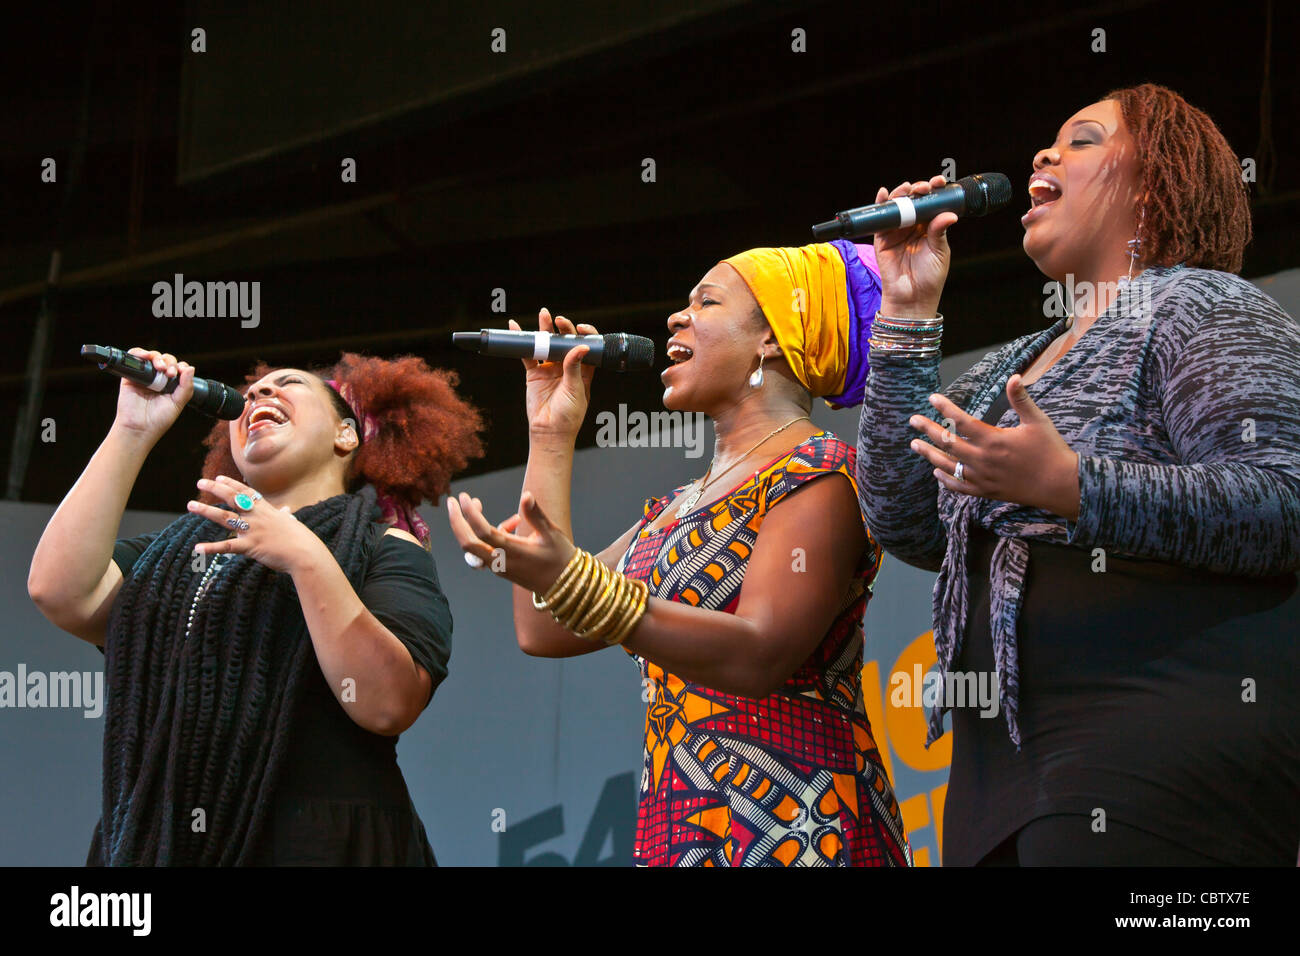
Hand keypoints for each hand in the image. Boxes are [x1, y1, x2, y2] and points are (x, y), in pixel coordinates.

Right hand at [113, 348, 195, 440]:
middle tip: (170, 373)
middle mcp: (158, 379)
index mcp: (171, 385)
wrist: (139, 428)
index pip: (178, 368)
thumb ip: (186, 387)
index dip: (181, 367)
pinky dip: (140, 352)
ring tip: (161, 367)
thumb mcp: (178, 403)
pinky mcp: (130, 376)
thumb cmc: (158, 420)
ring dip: (158, 357)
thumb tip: (191, 368)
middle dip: (170, 362)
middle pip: (166, 360)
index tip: (180, 373)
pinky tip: (147, 357)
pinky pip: (134, 357)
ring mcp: (144, 376)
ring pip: (152, 357)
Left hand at [187, 475, 324, 572]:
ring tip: (191, 505)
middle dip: (215, 488)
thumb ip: (284, 516)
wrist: (305, 553)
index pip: (245, 491)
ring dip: (206, 510)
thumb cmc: (300, 539)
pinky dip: (211, 548)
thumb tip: (287, 511)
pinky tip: (197, 548)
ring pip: (224, 517)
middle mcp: (257, 516)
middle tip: (200, 482)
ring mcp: (252, 530)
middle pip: (232, 498)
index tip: (218, 477)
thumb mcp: (291, 523)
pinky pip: (227, 546)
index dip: (230, 483)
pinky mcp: (250, 547)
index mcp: (266, 509)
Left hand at [446, 490, 576, 594]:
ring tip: (479, 503)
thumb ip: (536, 514)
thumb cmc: (560, 557)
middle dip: (456, 521)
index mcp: (514, 552)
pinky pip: (484, 549)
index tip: (465, 497)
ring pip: (472, 547)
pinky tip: (510, 524)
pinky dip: (487, 535)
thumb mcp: (551, 533)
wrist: (563, 586)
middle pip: (468, 544)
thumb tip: (526, 495)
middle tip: (452, 500)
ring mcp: (498, 567)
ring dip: (468, 526)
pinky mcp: (500, 568)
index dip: (471, 514)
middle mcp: (501, 562)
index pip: (484, 532)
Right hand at [513, 308, 596, 440]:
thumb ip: (575, 368)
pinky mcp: (535, 374)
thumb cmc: (568, 416)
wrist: (549, 431)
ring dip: (545, 330)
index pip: (586, 347)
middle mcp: (567, 368)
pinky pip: (528, 354)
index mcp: (583, 371)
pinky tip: (517, 329)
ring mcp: (550, 369)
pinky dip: (523, 342)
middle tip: (558, 320)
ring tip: (543, 314)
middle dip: (563, 329)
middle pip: (566, 342)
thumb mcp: (575, 390)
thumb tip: (581, 347)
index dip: (585, 335)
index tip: (580, 328)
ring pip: (548, 345)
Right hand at [872, 175, 955, 318]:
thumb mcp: (940, 252)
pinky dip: (881, 204)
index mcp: (929, 227)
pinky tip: (884, 193)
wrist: (913, 299)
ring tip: (907, 188)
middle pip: (913, 201)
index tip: (940, 183)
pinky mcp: (882, 239)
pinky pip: (880, 219)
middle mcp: (913, 227)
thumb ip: (939, 231)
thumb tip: (948, 213)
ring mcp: (896, 232)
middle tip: (924, 188)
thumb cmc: (930, 278)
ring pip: (897, 206)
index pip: (931, 204)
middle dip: (918, 189)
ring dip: (901, 194)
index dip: (934, 191)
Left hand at [908, 375, 1081, 519]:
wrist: (1060, 485)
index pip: (962, 422)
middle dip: (928, 430)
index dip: (945, 408)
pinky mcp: (985, 492)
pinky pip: (959, 487)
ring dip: (929, 454)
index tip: (933, 398)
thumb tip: (1014, 376)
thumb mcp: (1038, 421)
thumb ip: (1021, 399)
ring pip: (948, 465)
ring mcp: (982, 478)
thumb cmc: (1050, 450)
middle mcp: (983, 460)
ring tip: (914, 445)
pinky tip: (936, 472)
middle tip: (913, 420)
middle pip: (948, 443)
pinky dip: (945, 479)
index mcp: (994, 440)